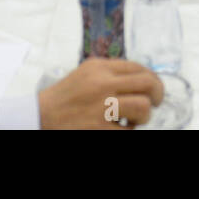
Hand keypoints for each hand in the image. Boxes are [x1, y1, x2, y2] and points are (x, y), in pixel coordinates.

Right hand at [37, 59, 164, 128]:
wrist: (40, 115)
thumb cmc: (65, 96)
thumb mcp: (86, 73)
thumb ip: (111, 72)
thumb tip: (142, 78)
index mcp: (99, 68)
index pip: (138, 67)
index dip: (152, 79)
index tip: (153, 89)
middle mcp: (102, 84)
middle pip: (147, 84)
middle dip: (158, 94)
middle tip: (155, 103)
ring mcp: (101, 107)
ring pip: (143, 107)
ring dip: (144, 116)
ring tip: (134, 120)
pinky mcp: (98, 129)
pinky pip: (128, 131)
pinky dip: (129, 131)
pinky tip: (120, 129)